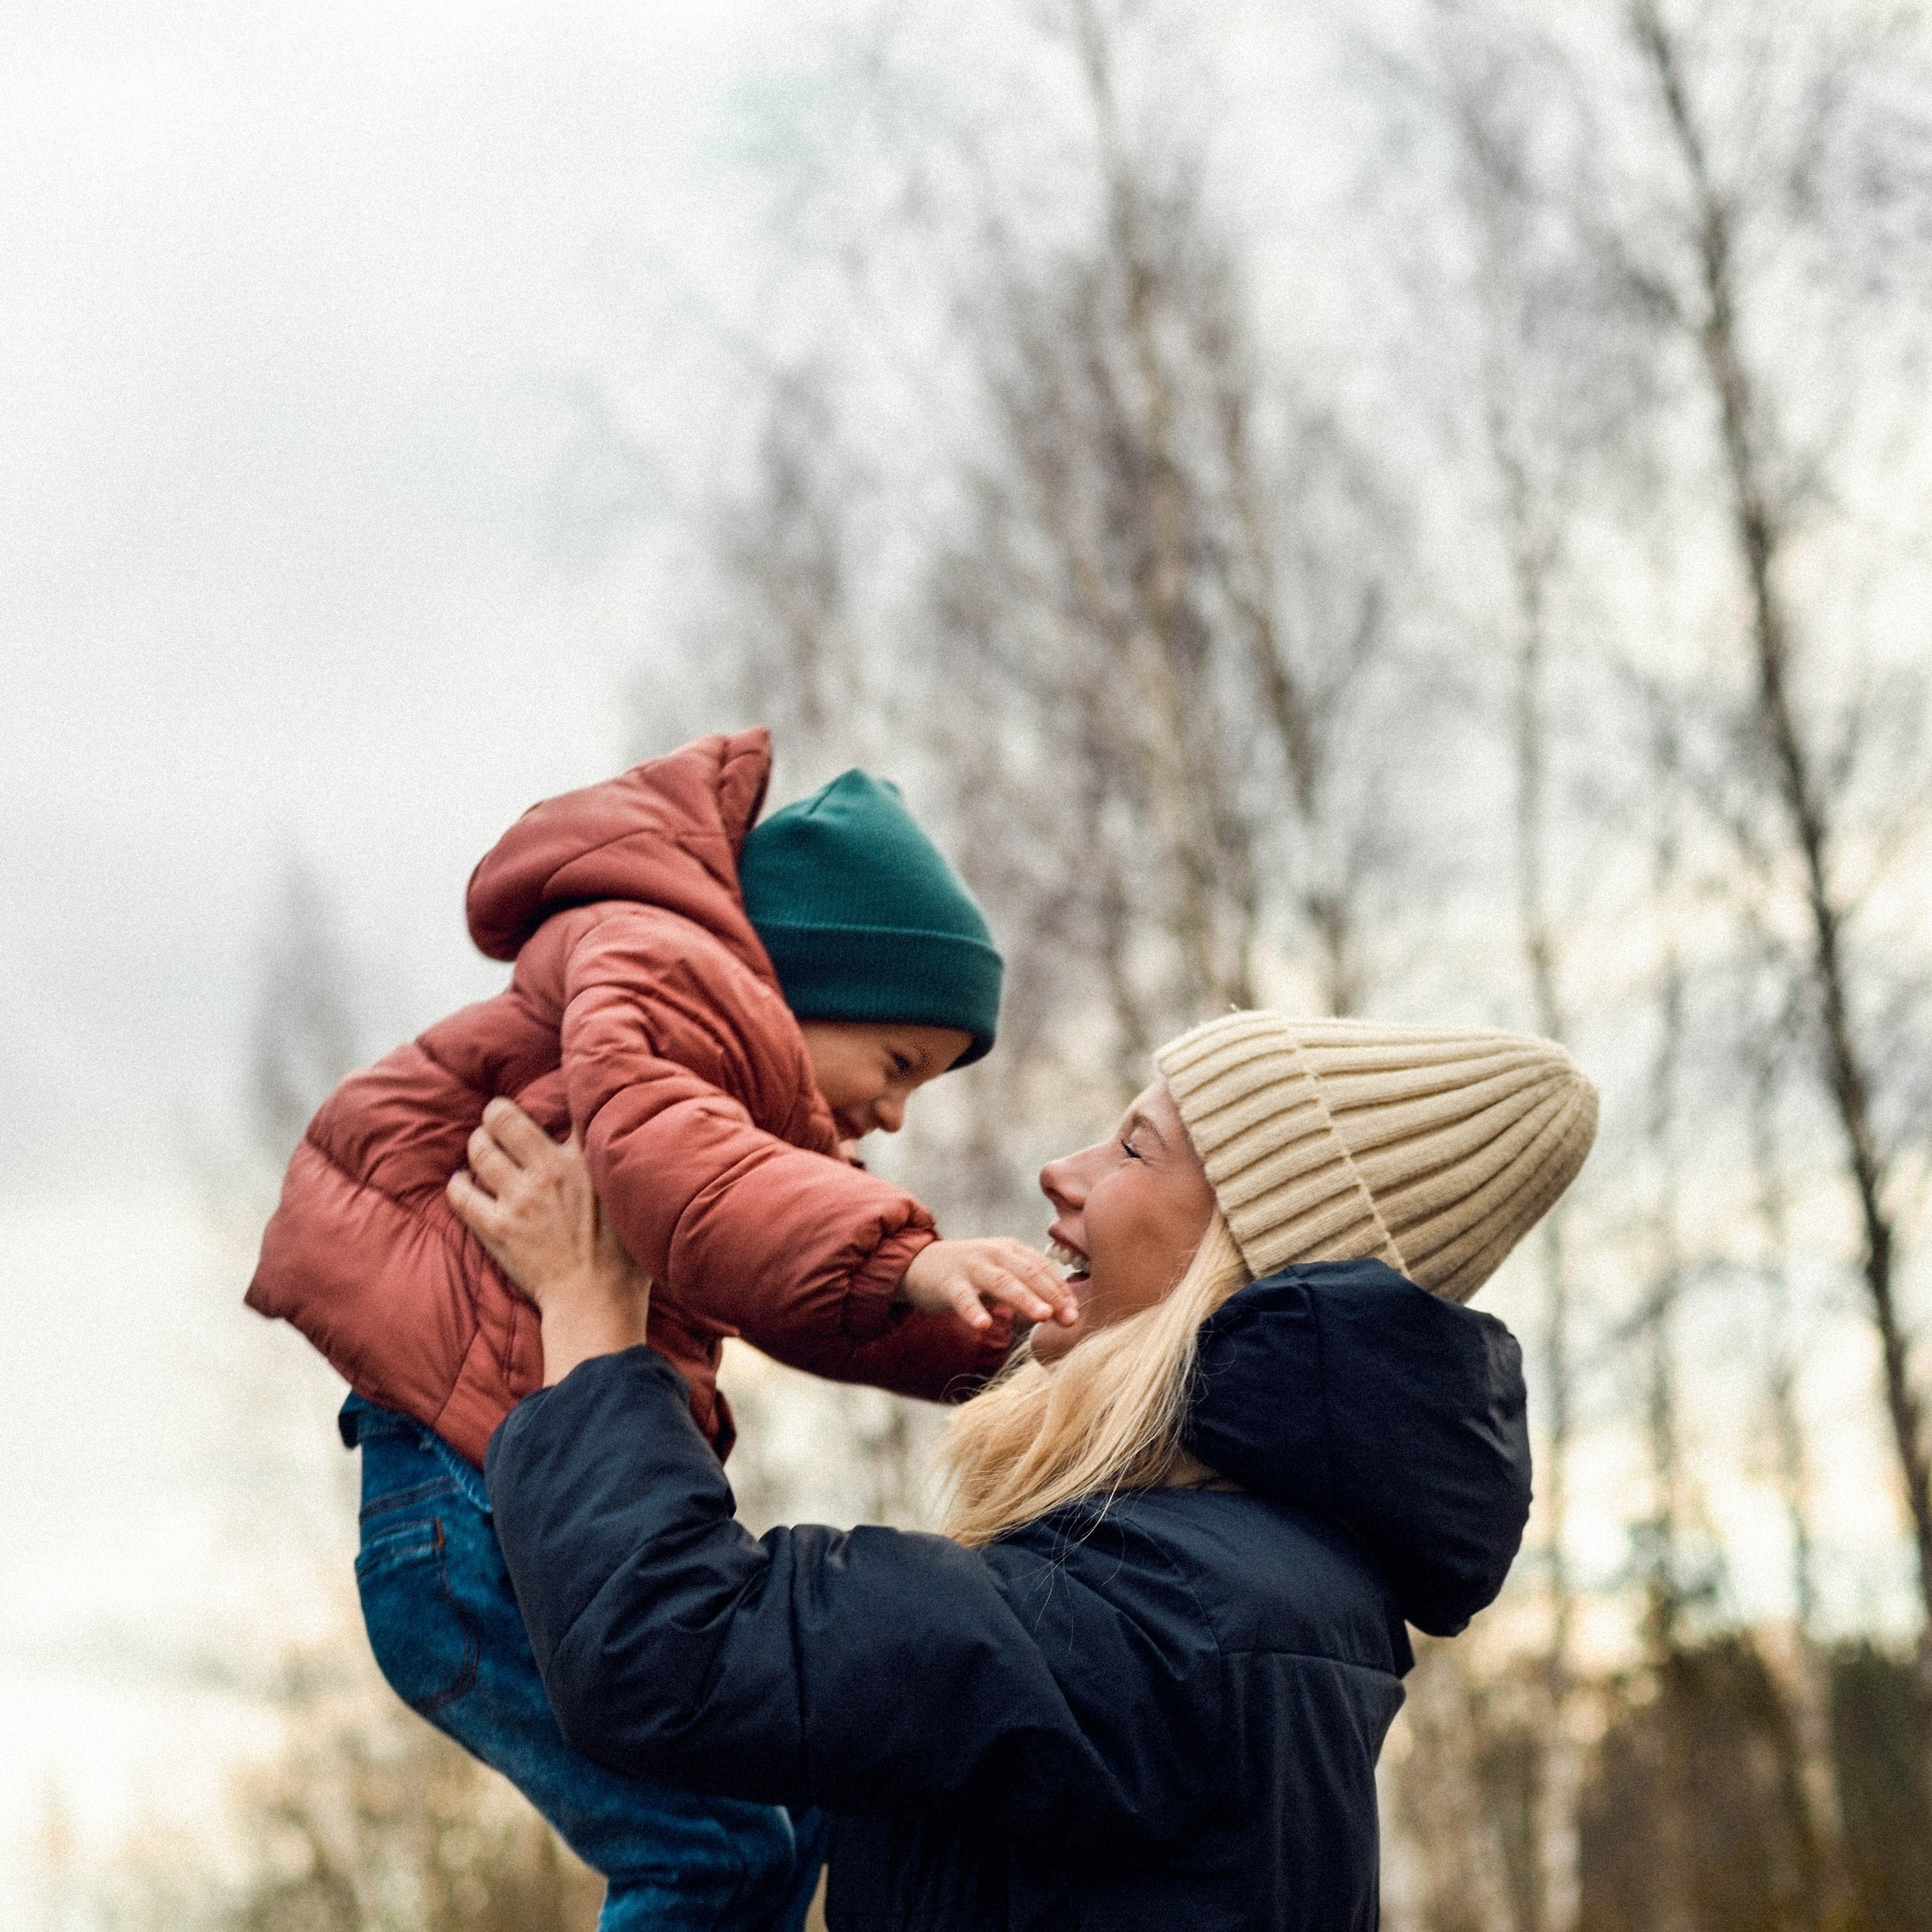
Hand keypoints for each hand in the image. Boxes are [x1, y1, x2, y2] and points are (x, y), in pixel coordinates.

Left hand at [446, 1099, 651, 1385]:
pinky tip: (463, 1186)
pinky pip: (461, 1194)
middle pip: (503, 1117)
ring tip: (483, 1151)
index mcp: (587, 1158)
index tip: (551, 1084)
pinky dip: (458, 1187)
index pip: (568, 1102)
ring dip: (478, 1148)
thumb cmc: (626, 1257)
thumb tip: (619, 1137)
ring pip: (479, 1150)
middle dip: (496, 1115)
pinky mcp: (496, 1228)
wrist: (597, 1302)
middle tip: (498, 1122)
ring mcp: (519, 1198)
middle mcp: (550, 1169)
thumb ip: (617, 1164)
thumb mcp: (634, 1197)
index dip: (559, 1088)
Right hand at [898, 1237, 1079, 1334]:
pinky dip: (973, 1311)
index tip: (1076, 1312)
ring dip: (1024, 1298)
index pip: (1042, 1268)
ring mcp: (971, 1266)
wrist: (919, 1265)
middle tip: (1070, 1318)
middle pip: (1029, 1273)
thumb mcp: (1001, 1274)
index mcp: (1011, 1250)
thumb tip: (1061, 1311)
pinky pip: (963, 1298)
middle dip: (1052, 1295)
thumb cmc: (969, 1275)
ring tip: (1042, 1316)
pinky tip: (984, 1325)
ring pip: (1002, 1282)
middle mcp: (994, 1253)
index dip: (1061, 1290)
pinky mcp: (949, 1281)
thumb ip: (1026, 1286)